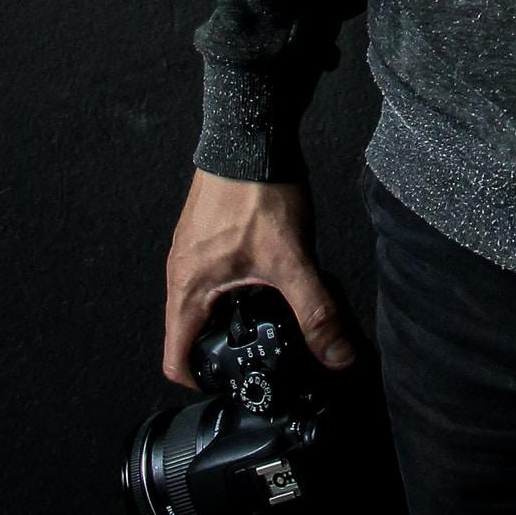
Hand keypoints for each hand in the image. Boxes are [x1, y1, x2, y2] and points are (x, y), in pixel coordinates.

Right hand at [162, 168, 356, 388]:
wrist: (251, 130)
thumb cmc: (256, 189)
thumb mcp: (292, 259)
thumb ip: (316, 312)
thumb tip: (338, 356)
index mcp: (187, 289)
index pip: (176, 361)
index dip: (202, 383)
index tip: (235, 384)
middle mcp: (181, 271)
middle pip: (190, 333)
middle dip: (225, 348)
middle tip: (262, 352)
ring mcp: (191, 248)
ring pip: (204, 301)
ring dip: (232, 314)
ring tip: (271, 314)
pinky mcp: (207, 229)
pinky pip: (213, 274)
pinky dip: (236, 285)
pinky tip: (268, 276)